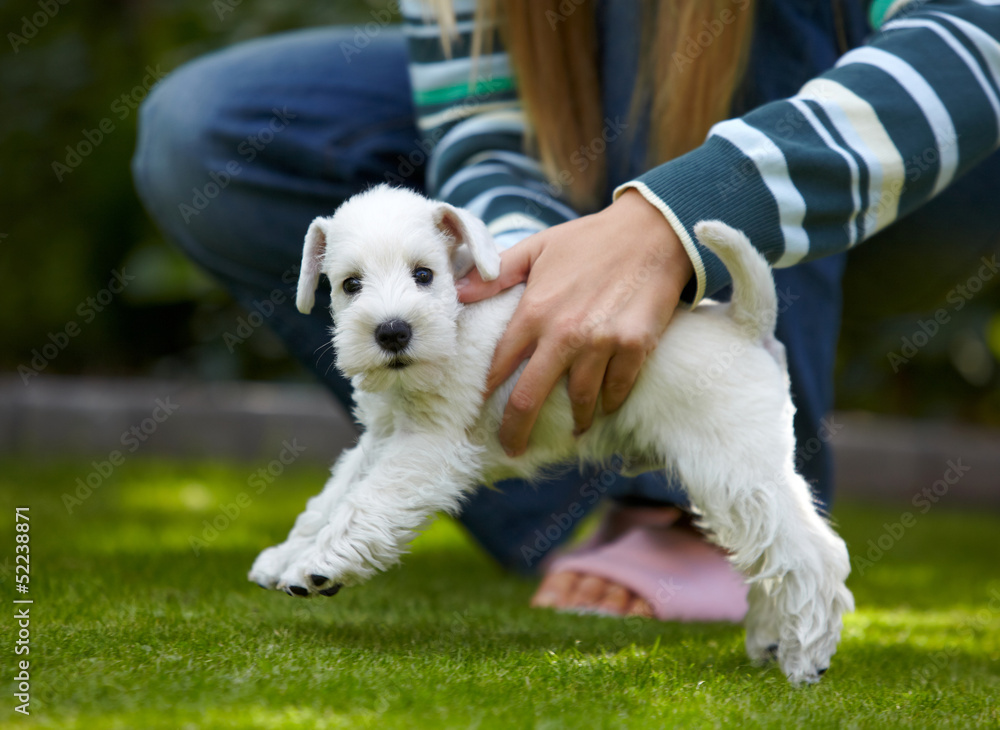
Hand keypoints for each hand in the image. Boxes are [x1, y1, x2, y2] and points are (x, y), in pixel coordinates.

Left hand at [456, 188, 693, 455]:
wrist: (653, 232)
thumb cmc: (590, 239)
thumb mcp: (537, 247)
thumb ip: (497, 273)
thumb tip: (458, 292)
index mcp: (535, 311)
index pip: (501, 365)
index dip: (486, 392)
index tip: (478, 412)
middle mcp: (564, 333)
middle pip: (530, 398)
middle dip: (515, 430)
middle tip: (511, 448)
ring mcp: (602, 343)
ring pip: (581, 401)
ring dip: (576, 420)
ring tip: (573, 429)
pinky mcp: (635, 347)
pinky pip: (618, 390)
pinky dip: (610, 402)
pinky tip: (606, 407)